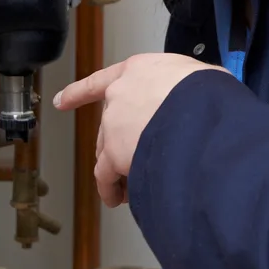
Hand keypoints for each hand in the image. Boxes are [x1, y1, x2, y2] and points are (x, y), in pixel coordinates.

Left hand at [54, 53, 225, 206]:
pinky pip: (107, 176)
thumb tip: (203, 98)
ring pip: (107, 152)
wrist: (199, 112)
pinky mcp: (113, 154)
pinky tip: (116, 198)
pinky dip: (111, 189)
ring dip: (115, 170)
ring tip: (129, 187)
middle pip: (109, 123)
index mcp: (138, 70)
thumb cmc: (206, 92)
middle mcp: (119, 95)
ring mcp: (114, 125)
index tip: (61, 100)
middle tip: (132, 159)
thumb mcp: (201, 76)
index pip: (100, 81)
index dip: (79, 92)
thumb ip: (190, 88)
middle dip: (118, 143)